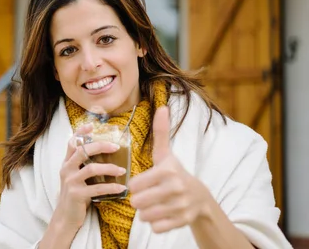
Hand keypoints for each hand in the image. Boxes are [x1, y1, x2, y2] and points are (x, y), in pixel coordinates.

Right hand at [53, 124, 126, 229]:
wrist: (66, 217)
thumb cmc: (75, 195)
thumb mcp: (75, 176)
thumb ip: (83, 165)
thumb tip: (105, 152)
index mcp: (66, 163)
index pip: (71, 143)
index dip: (81, 132)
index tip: (92, 125)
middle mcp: (66, 170)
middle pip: (82, 151)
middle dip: (101, 146)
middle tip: (116, 147)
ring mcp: (71, 182)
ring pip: (91, 169)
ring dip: (110, 168)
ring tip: (122, 170)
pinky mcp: (77, 195)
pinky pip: (97, 189)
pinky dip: (111, 187)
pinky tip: (121, 188)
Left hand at [128, 106, 212, 233]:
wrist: (200, 198)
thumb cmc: (175, 173)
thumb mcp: (166, 154)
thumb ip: (160, 132)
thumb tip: (162, 106)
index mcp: (167, 171)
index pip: (134, 185)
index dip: (135, 186)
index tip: (143, 183)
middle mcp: (175, 188)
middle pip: (137, 202)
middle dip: (139, 201)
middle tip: (148, 196)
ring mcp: (180, 206)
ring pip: (145, 216)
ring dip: (146, 213)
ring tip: (155, 204)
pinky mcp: (182, 221)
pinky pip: (156, 228)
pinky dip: (156, 224)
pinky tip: (163, 214)